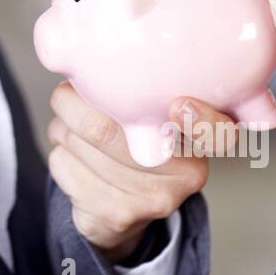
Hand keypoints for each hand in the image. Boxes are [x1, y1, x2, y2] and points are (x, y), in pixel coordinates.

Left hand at [47, 80, 217, 262]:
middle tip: (65, 95)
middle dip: (74, 105)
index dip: (199, 118)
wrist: (119, 213)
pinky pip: (64, 166)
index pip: (216, 133)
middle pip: (110, 129)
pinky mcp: (114, 216)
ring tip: (70, 126)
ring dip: (63, 128)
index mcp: (201, 147)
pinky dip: (58, 152)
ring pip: (82, 144)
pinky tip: (72, 157)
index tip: (177, 105)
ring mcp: (151, 201)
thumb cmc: (134, 148)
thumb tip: (102, 59)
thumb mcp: (155, 122)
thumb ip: (147, 94)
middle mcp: (185, 178)